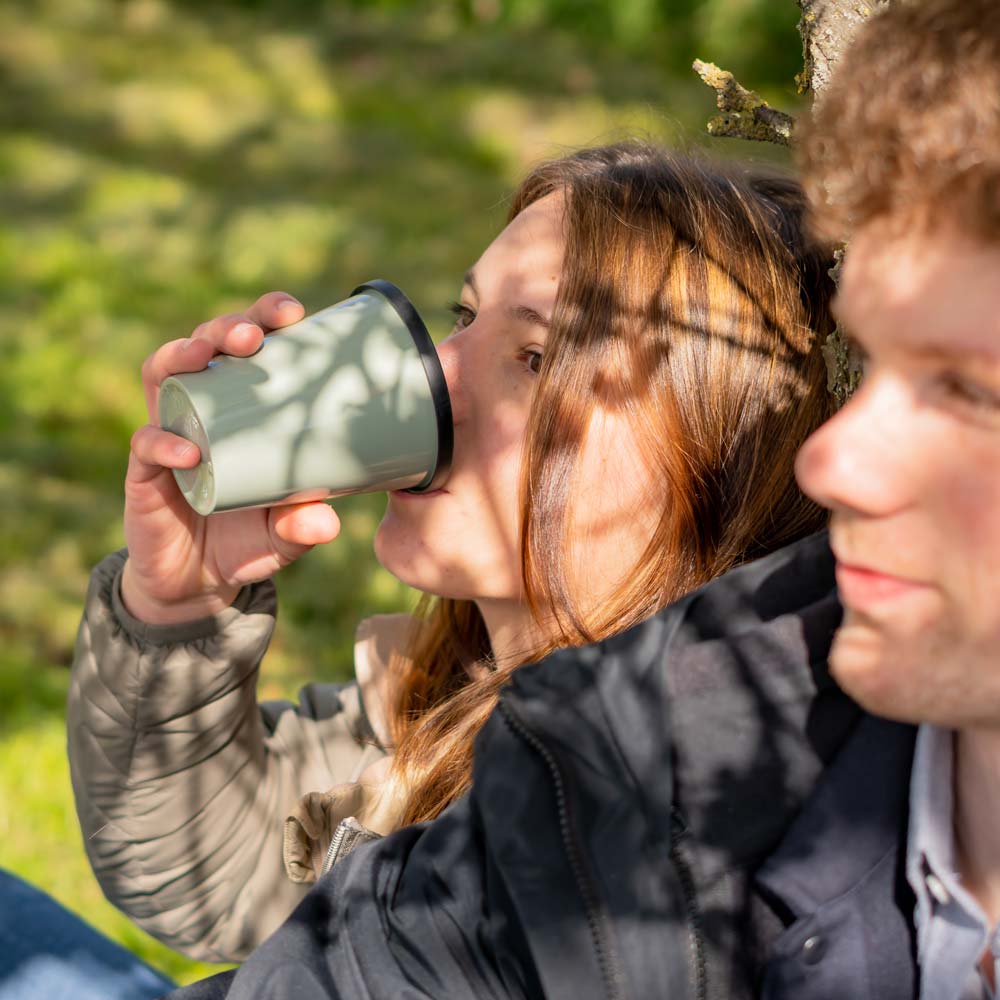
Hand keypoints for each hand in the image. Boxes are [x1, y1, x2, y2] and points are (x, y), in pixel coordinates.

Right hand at [121, 292, 341, 624]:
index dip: (265, 320)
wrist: (198, 584)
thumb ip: (303, 527)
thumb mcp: (284, 535)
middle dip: (225, 326)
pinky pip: (147, 445)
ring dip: (181, 354)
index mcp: (241, 409)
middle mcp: (202, 410)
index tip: (293, 312)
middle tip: (251, 332)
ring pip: (161, 374)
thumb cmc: (249, 539)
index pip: (249, 350)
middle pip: (204, 346)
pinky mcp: (143, 472)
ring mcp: (169, 435)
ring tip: (207, 355)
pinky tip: (189, 450)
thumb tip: (327, 523)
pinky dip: (164, 441)